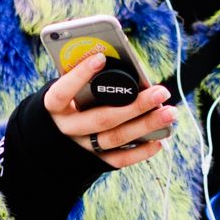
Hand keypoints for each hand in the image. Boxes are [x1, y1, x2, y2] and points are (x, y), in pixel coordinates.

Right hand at [42, 54, 173, 165]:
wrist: (50, 141)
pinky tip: (158, 141)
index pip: (64, 91)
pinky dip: (140, 152)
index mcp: (53, 107)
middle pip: (102, 119)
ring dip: (145, 126)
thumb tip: (118, 63)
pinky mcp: (93, 161)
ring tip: (168, 113)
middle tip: (161, 92)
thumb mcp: (66, 91)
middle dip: (135, 105)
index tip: (100, 58)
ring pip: (115, 139)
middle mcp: (67, 129)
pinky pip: (118, 160)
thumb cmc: (66, 104)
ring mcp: (80, 147)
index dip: (80, 75)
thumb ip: (83, 81)